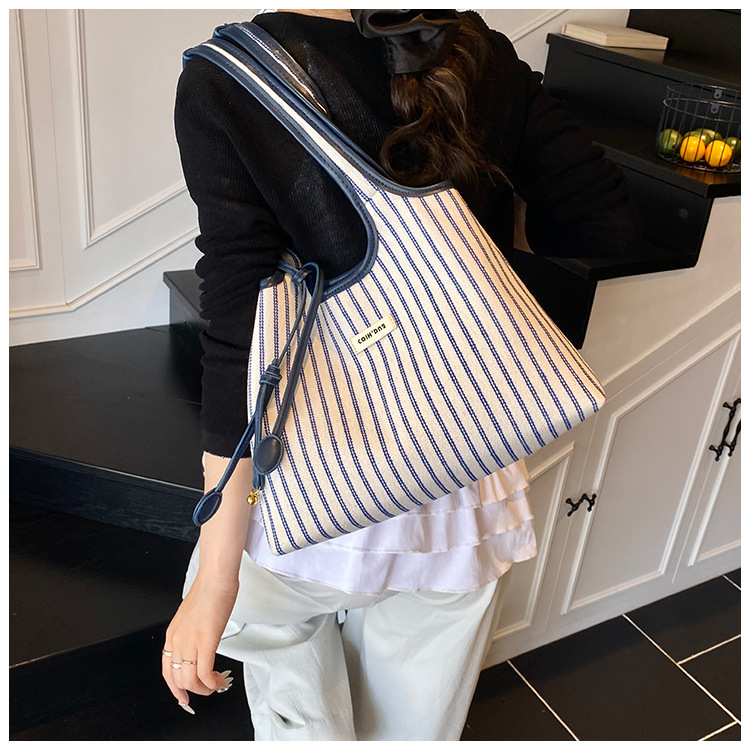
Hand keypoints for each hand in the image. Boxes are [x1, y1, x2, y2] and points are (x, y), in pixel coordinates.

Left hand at [162, 575, 238, 712]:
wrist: (215, 579)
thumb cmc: (208, 591)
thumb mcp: (191, 617)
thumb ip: (191, 633)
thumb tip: (199, 646)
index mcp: (172, 635)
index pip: (167, 671)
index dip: (175, 688)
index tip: (184, 697)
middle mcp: (177, 641)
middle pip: (179, 680)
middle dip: (195, 691)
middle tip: (208, 689)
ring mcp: (190, 642)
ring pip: (191, 680)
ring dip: (205, 689)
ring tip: (216, 684)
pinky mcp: (206, 641)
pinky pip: (205, 673)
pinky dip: (212, 682)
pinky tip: (219, 680)